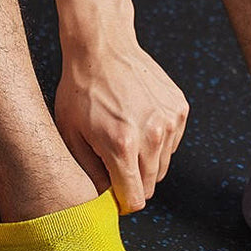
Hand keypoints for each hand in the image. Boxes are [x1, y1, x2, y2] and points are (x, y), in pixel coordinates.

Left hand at [55, 42, 188, 213]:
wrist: (103, 48)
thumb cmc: (81, 90)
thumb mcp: (71, 134)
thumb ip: (90, 172)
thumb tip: (104, 198)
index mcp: (122, 146)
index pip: (135, 199)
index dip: (123, 202)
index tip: (115, 195)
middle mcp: (152, 136)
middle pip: (151, 185)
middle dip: (134, 182)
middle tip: (115, 162)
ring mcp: (169, 121)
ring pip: (163, 165)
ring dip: (146, 161)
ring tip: (127, 137)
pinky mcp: (179, 109)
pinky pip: (172, 143)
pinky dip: (158, 141)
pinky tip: (139, 121)